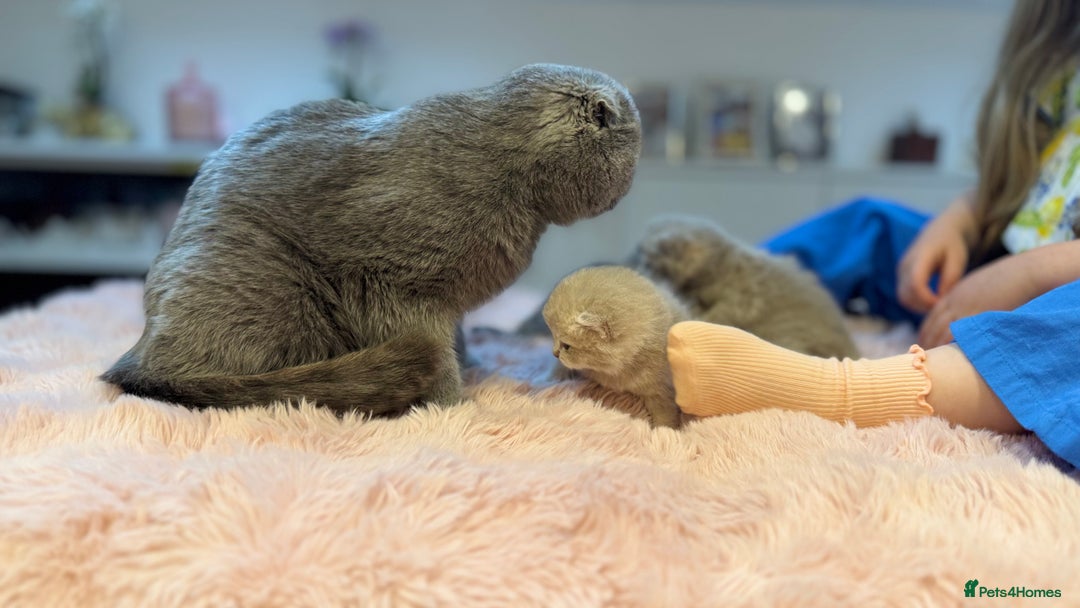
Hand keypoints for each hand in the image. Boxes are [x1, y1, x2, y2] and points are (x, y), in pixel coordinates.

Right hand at [896, 194, 976, 312]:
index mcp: (920, 257)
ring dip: (918, 306)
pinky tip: (931, 300)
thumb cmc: (952, 244)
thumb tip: (941, 301)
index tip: (943, 304)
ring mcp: (900, 270)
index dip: (927, 299)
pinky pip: (903, 295)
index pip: (916, 284)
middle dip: (923, 306)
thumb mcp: (958, 260)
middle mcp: (905, 264)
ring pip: (903, 297)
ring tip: (937, 304)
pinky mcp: (901, 276)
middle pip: (906, 294)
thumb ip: (950, 280)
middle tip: (942, 308)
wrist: (941, 230)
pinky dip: (915, 302)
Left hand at [917, 256, 1038, 346]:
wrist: (1023, 272)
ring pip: (941, 330)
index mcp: (955, 293)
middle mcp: (955, 301)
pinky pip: (958, 333)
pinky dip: (949, 343)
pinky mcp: (977, 316)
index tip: (924, 341)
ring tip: (930, 360)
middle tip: (921, 354)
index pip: (933, 315)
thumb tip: (973, 313)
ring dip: (934, 345)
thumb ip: (972, 300)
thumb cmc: (1009, 278)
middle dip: (927, 340)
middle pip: (933, 324)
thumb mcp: (981, 286)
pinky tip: (945, 355)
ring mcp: (965, 308)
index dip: (927, 329)